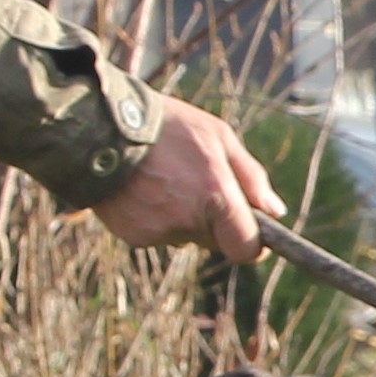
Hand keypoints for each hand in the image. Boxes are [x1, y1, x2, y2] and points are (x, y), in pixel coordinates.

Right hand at [92, 96, 284, 259]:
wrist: (101, 129)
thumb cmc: (168, 127)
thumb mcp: (218, 137)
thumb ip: (250, 177)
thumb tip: (275, 211)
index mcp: (215, 196)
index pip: (245, 248)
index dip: (251, 244)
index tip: (250, 231)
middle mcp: (188, 221)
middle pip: (215, 241)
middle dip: (215, 221)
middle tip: (197, 184)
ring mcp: (159, 231)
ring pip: (185, 236)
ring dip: (183, 216)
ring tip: (164, 178)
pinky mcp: (134, 236)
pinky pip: (158, 233)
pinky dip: (156, 217)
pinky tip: (144, 188)